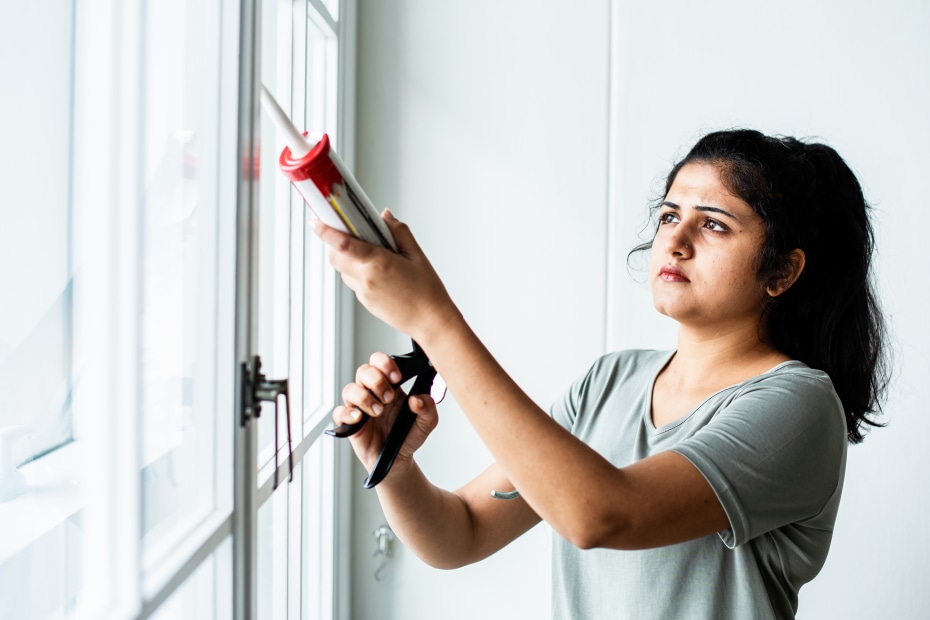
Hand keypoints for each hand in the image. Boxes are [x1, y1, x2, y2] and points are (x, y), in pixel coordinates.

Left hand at [311, 210, 459, 343]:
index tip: (316, 221)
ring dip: (348, 258)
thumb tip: (385, 216)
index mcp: (378, 263)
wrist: (430, 321)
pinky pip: (353, 282)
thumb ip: (398, 231)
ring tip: (370, 253)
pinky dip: (358, 272)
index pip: (343, 244)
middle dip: (336, 243)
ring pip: (343, 270)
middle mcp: (366, 279)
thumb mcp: (416, 255)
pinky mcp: (365, 302)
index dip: (326, 231)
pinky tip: (378, 270)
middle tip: (349, 233)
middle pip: (335, 257)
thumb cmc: (427, 291)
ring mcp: (363, 293)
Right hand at [334, 351, 438, 475]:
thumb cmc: (408, 436)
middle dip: (376, 381)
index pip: (381, 362)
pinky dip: (347, 413)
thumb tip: (417, 399)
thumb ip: (428, 408)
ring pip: (350, 389)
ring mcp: (360, 407)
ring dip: (364, 397)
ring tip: (378, 412)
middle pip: (364, 371)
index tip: (397, 377)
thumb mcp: (426, 423)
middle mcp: (372, 392)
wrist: (398, 460)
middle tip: (388, 397)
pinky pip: (339, 412)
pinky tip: (359, 418)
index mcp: (390, 385)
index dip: (385, 364)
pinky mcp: (350, 424)